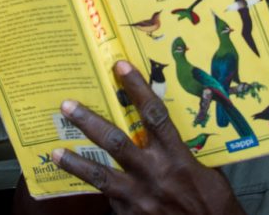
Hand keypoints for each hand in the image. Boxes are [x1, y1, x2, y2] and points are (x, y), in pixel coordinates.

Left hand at [53, 61, 244, 214]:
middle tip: (67, 106)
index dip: (137, 88)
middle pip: (116, 142)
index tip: (121, 67)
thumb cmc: (214, 206)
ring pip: (101, 175)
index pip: (154, 115)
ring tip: (55, 151)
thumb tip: (171, 133)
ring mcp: (140, 197)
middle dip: (89, 122)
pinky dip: (96, 190)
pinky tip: (81, 183)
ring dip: (75, 162)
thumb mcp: (209, 174)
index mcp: (178, 158)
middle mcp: (155, 174)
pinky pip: (108, 199)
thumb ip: (186, 153)